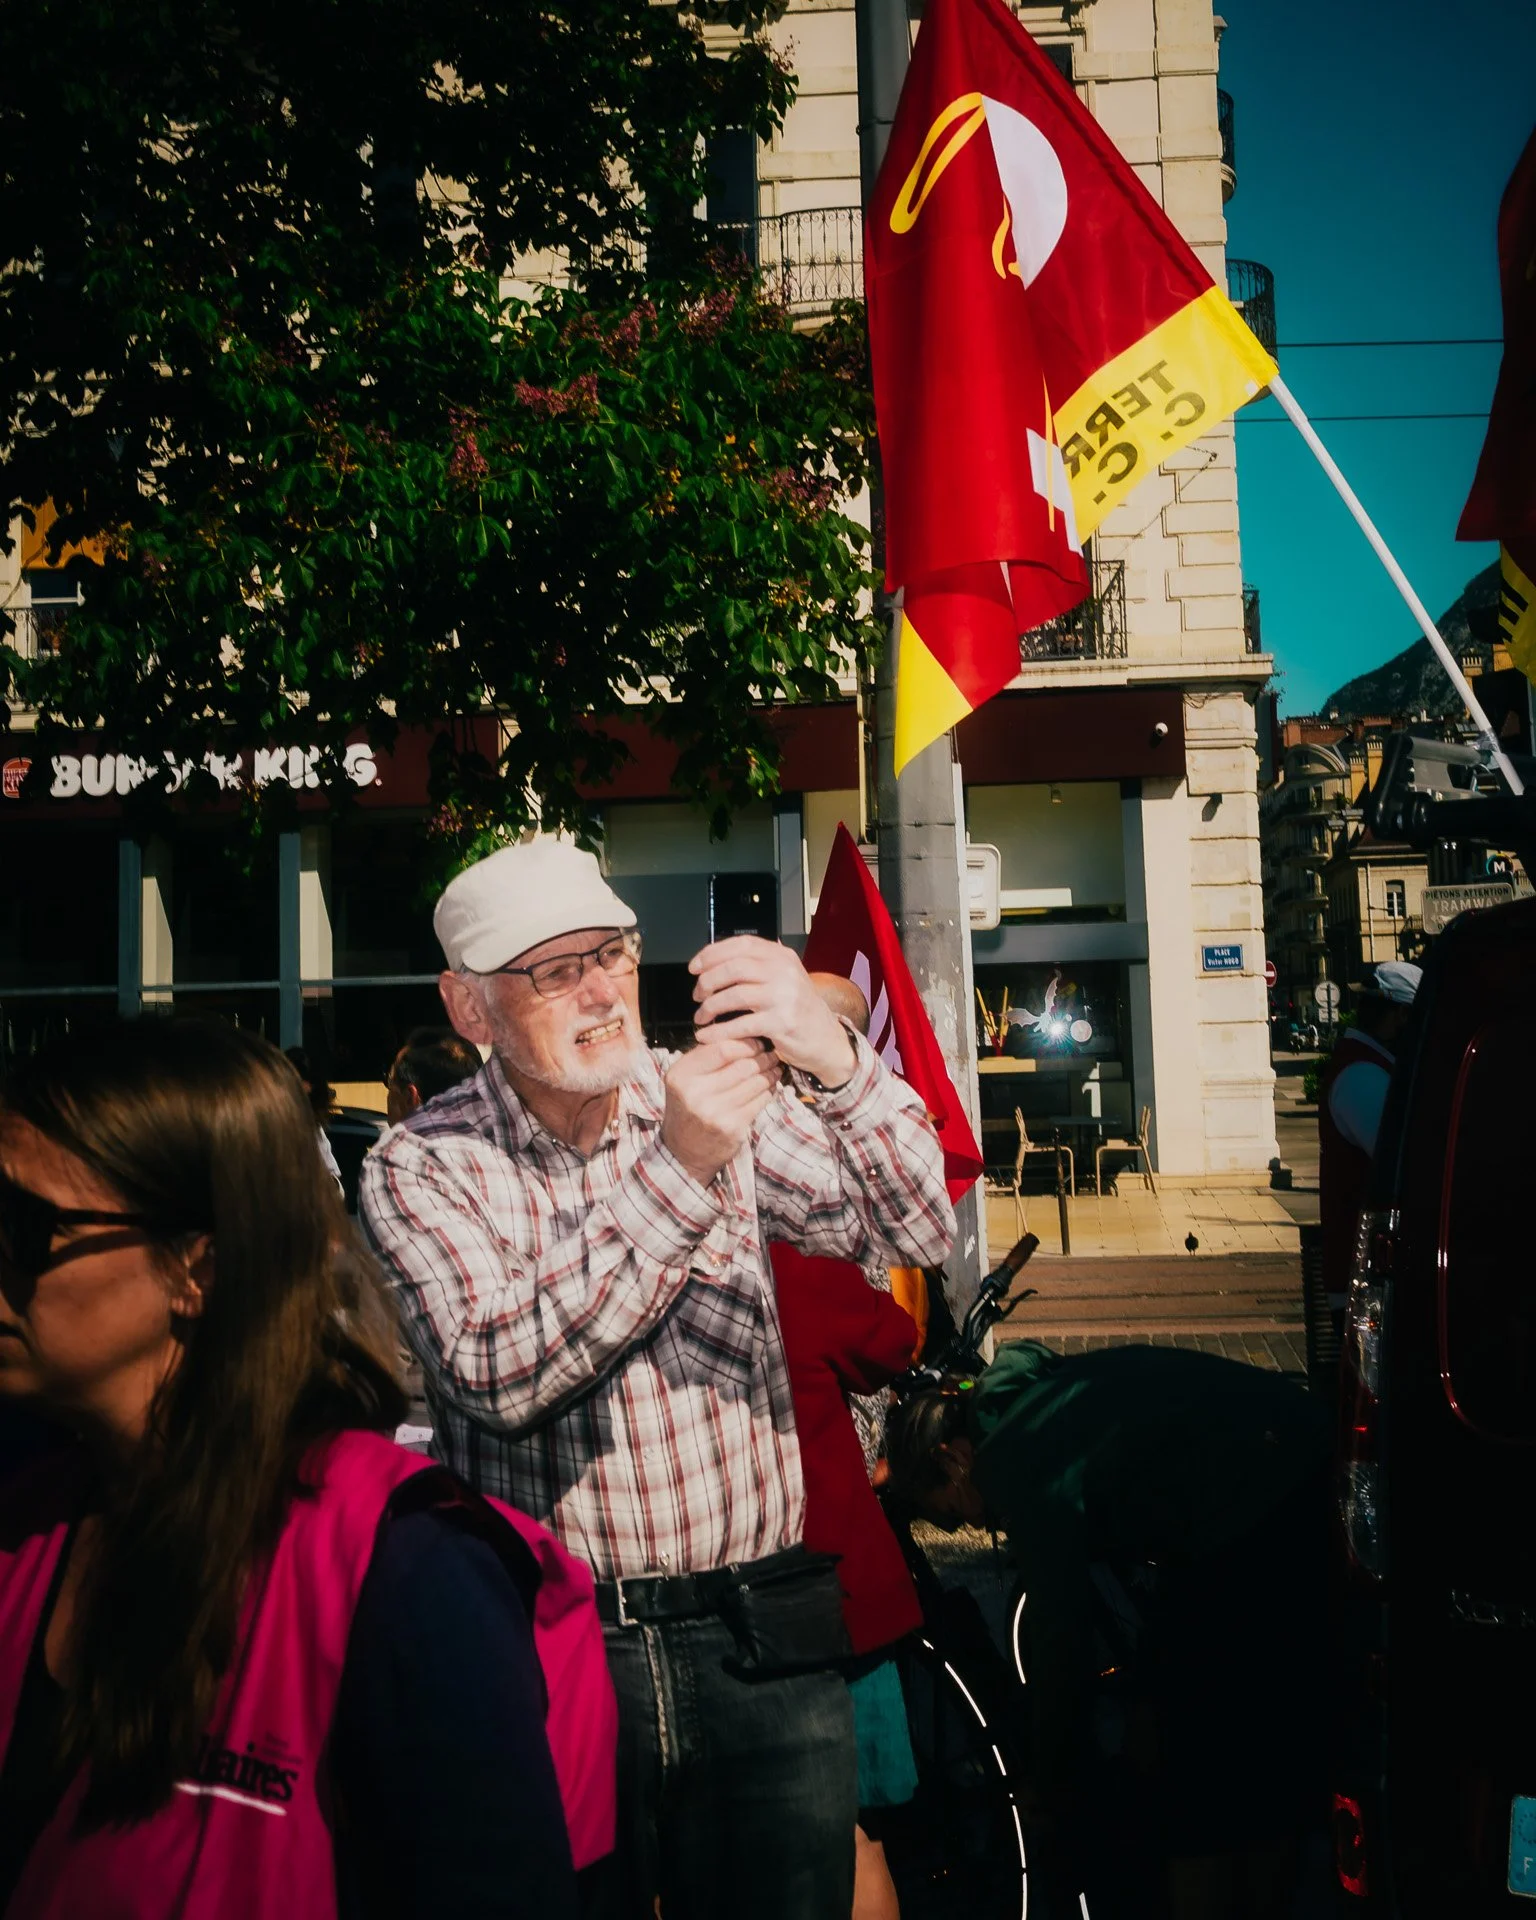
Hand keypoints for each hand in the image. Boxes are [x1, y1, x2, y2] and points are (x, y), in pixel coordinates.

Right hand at [662, 1035, 782, 1187]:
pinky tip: (771, 1085)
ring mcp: (715, 1113)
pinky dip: (769, 1091)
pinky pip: (760, 1101)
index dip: (745, 1043)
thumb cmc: (687, 1108)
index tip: (756, 1042)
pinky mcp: (732, 1128)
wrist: (683, 1152)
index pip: (722, 1049)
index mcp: (682, 1075)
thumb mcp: (685, 1079)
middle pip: (742, 1065)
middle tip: (771, 1054)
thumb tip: (741, 1034)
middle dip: (762, 1057)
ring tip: (774, 1067)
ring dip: (770, 1073)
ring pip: (755, 1083)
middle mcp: (696, 1094)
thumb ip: (706, 1056)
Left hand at [689, 936, 857, 1086]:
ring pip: (734, 995)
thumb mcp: (784, 977)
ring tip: (701, 1016)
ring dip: (710, 1007)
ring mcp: (784, 997)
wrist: (826, 1038)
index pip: (741, 945)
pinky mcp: (781, 1023)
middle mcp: (784, 972)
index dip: (712, 954)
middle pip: (733, 968)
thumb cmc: (798, 1008)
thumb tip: (715, 957)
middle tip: (697, 994)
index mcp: (782, 956)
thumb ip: (757, 965)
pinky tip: (707, 1036)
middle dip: (707, 981)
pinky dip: (718, 1031)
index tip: (694, 967)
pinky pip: (740, 1025)